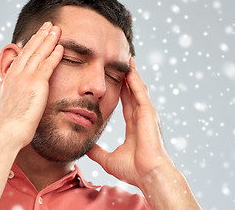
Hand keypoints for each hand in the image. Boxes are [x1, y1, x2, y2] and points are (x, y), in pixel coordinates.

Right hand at [0, 22, 63, 148]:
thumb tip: (4, 104)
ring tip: (55, 28)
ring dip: (47, 39)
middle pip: (28, 51)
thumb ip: (6, 103)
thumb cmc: (4, 131)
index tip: (34, 40)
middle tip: (47, 25)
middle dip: (38, 37)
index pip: (19, 61)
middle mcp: (13, 76)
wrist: (5, 134)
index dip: (28, 48)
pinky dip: (54, 54)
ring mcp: (24, 78)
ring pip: (38, 54)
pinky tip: (61, 46)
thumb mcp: (1, 112)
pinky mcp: (35, 83)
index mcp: (6, 83)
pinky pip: (47, 65)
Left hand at [87, 57, 173, 186]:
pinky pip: (140, 92)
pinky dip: (135, 80)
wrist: (148, 175)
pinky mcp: (149, 113)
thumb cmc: (133, 170)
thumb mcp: (108, 159)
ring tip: (127, 60)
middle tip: (121, 63)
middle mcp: (141, 117)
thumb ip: (97, 152)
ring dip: (132, 74)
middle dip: (126, 78)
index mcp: (134, 125)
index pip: (126, 103)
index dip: (121, 90)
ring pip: (137, 89)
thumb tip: (85, 148)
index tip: (115, 79)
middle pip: (132, 92)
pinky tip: (130, 69)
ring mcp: (146, 114)